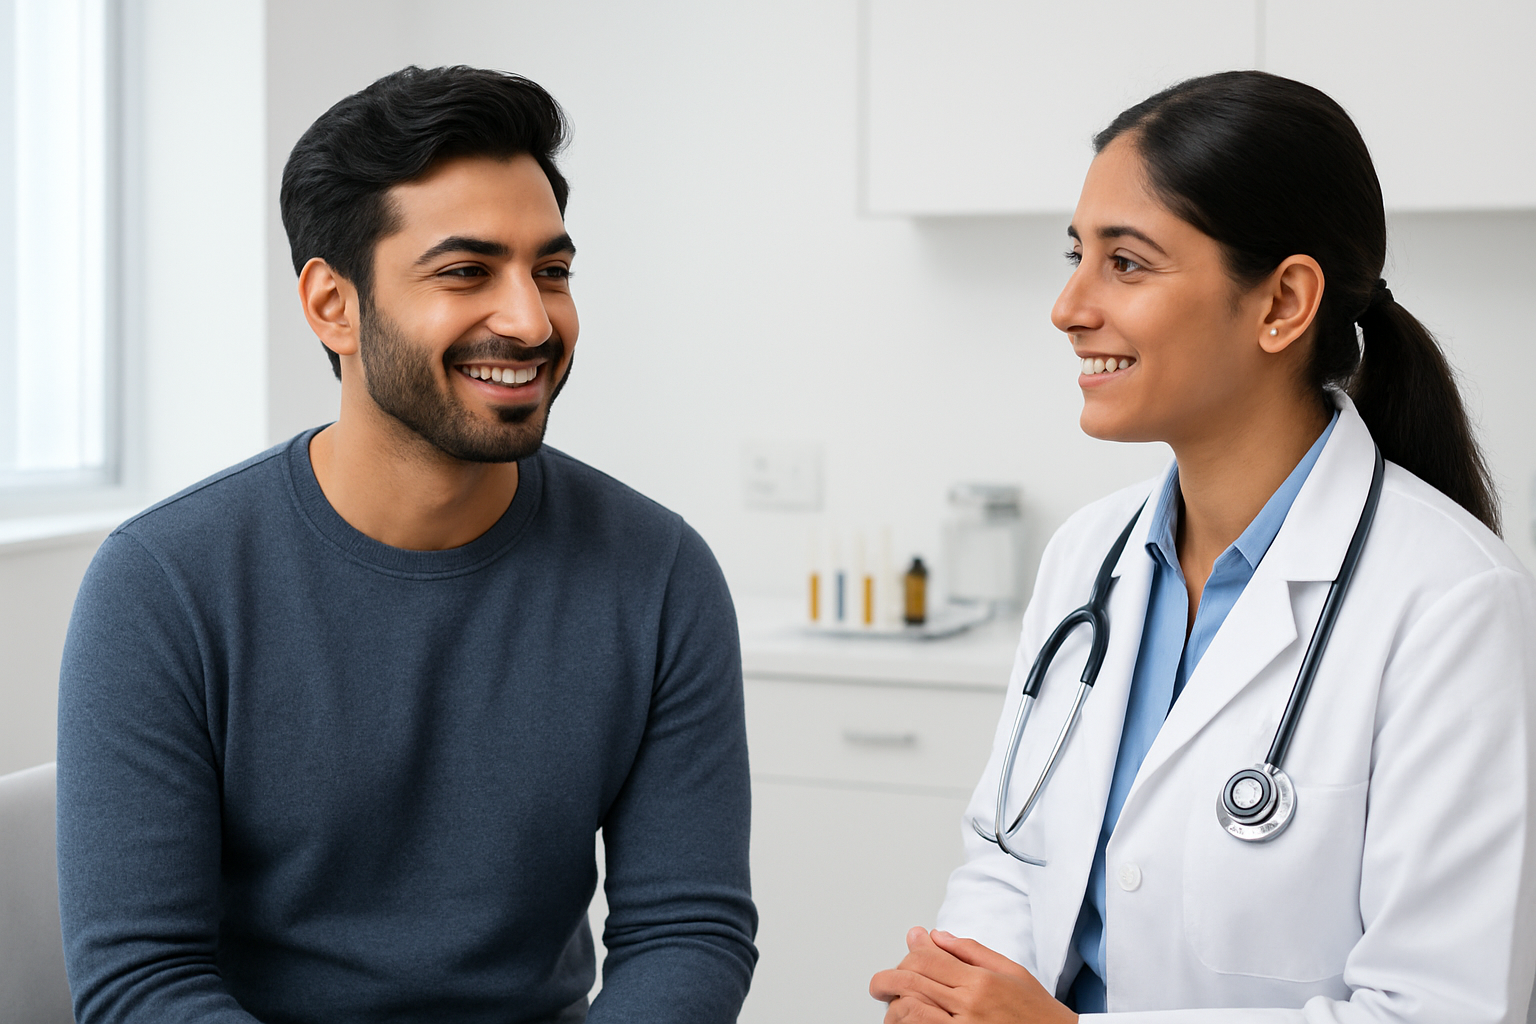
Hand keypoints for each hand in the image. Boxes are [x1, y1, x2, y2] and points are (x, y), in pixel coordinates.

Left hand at [869, 926, 1077, 1022]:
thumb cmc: (1038, 1013)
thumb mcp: (1011, 971)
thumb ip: (970, 951)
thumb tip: (936, 935)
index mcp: (981, 981)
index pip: (929, 958)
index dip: (910, 952)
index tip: (905, 951)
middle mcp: (969, 1006)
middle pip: (913, 983)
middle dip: (887, 980)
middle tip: (878, 983)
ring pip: (911, 1012)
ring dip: (894, 1006)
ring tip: (890, 1005)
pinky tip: (904, 1023)